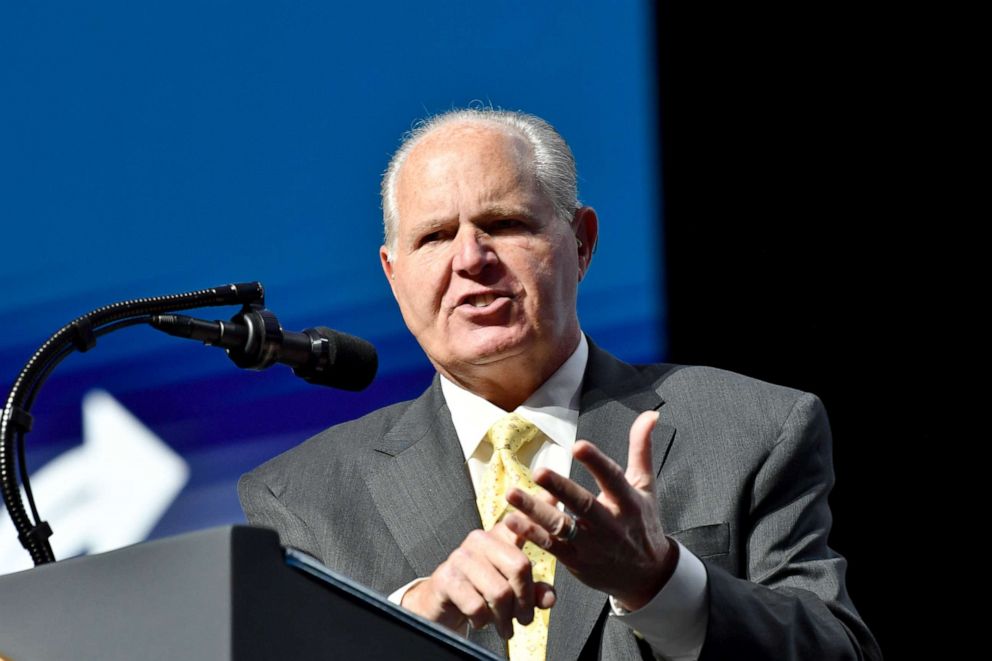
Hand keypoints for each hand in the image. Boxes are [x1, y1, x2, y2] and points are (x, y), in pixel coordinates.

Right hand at [401, 521, 556, 638]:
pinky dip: (482, 620)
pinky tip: (479, 620)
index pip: (522, 521)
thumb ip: (534, 592)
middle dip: (525, 601)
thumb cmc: (480, 592)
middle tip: (525, 620)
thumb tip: (549, 598)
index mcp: (499, 538)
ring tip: (505, 628)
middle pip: (519, 566)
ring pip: (499, 592)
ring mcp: (461, 557)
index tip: (554, 495)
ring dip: (505, 618)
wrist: (440, 604)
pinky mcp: (446, 578)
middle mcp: (480, 540)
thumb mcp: (511, 591)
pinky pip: (477, 605)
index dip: (538, 507)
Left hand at [503, 410, 676, 610]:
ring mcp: (592, 545)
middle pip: (583, 505)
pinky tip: (510, 520)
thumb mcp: (646, 486)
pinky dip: (530, 535)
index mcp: (628, 502)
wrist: (647, 575)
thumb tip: (650, 414)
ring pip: (561, 527)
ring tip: (512, 494)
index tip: (577, 445)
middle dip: (560, 488)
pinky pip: (551, 547)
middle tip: (539, 471)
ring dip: (535, 512)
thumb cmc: (643, 522)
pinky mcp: (576, 562)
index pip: (613, 479)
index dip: (596, 462)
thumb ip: (641, 448)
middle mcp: (610, 524)